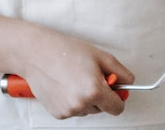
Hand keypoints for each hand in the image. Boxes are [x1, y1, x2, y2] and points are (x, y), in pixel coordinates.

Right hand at [18, 30, 134, 118]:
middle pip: (102, 108)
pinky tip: (66, 85)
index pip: (117, 108)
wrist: (37, 54)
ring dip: (86, 98)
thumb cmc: (66, 51)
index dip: (119, 98)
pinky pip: (74, 110)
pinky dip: (73, 101)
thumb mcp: (101, 56)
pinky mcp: (57, 113)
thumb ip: (120, 72)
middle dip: (101, 95)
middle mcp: (81, 105)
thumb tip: (128, 82)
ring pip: (88, 110)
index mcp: (94, 91)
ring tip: (76, 78)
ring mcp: (68, 111)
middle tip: (91, 76)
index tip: (116, 91)